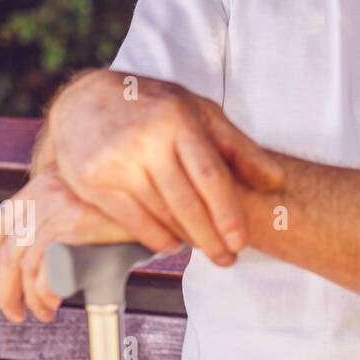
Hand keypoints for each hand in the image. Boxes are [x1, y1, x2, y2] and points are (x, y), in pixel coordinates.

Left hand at [0, 171, 134, 322]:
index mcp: (37, 189)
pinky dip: (46, 291)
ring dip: (30, 298)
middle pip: (8, 254)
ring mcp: (58, 208)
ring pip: (26, 266)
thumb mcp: (82, 200)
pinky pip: (48, 268)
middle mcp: (42, 195)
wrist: (157, 188)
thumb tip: (34, 260)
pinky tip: (56, 300)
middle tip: (15, 314)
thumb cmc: (123, 203)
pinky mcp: (77, 223)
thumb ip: (56, 216)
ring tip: (43, 313)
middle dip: (6, 292)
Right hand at [46, 70, 284, 264]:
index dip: (228, 212)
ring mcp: (115, 162)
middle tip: (228, 259)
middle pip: (186, 201)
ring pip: (160, 213)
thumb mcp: (200, 111)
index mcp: (177, 119)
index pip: (210, 175)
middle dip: (211, 237)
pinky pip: (130, 220)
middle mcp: (145, 141)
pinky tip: (172, 244)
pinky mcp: (91, 181)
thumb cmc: (153, 106)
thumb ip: (238, 146)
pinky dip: (154, 237)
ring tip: (208, 251)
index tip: (241, 241)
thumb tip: (275, 180)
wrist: (83, 100)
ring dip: (187, 239)